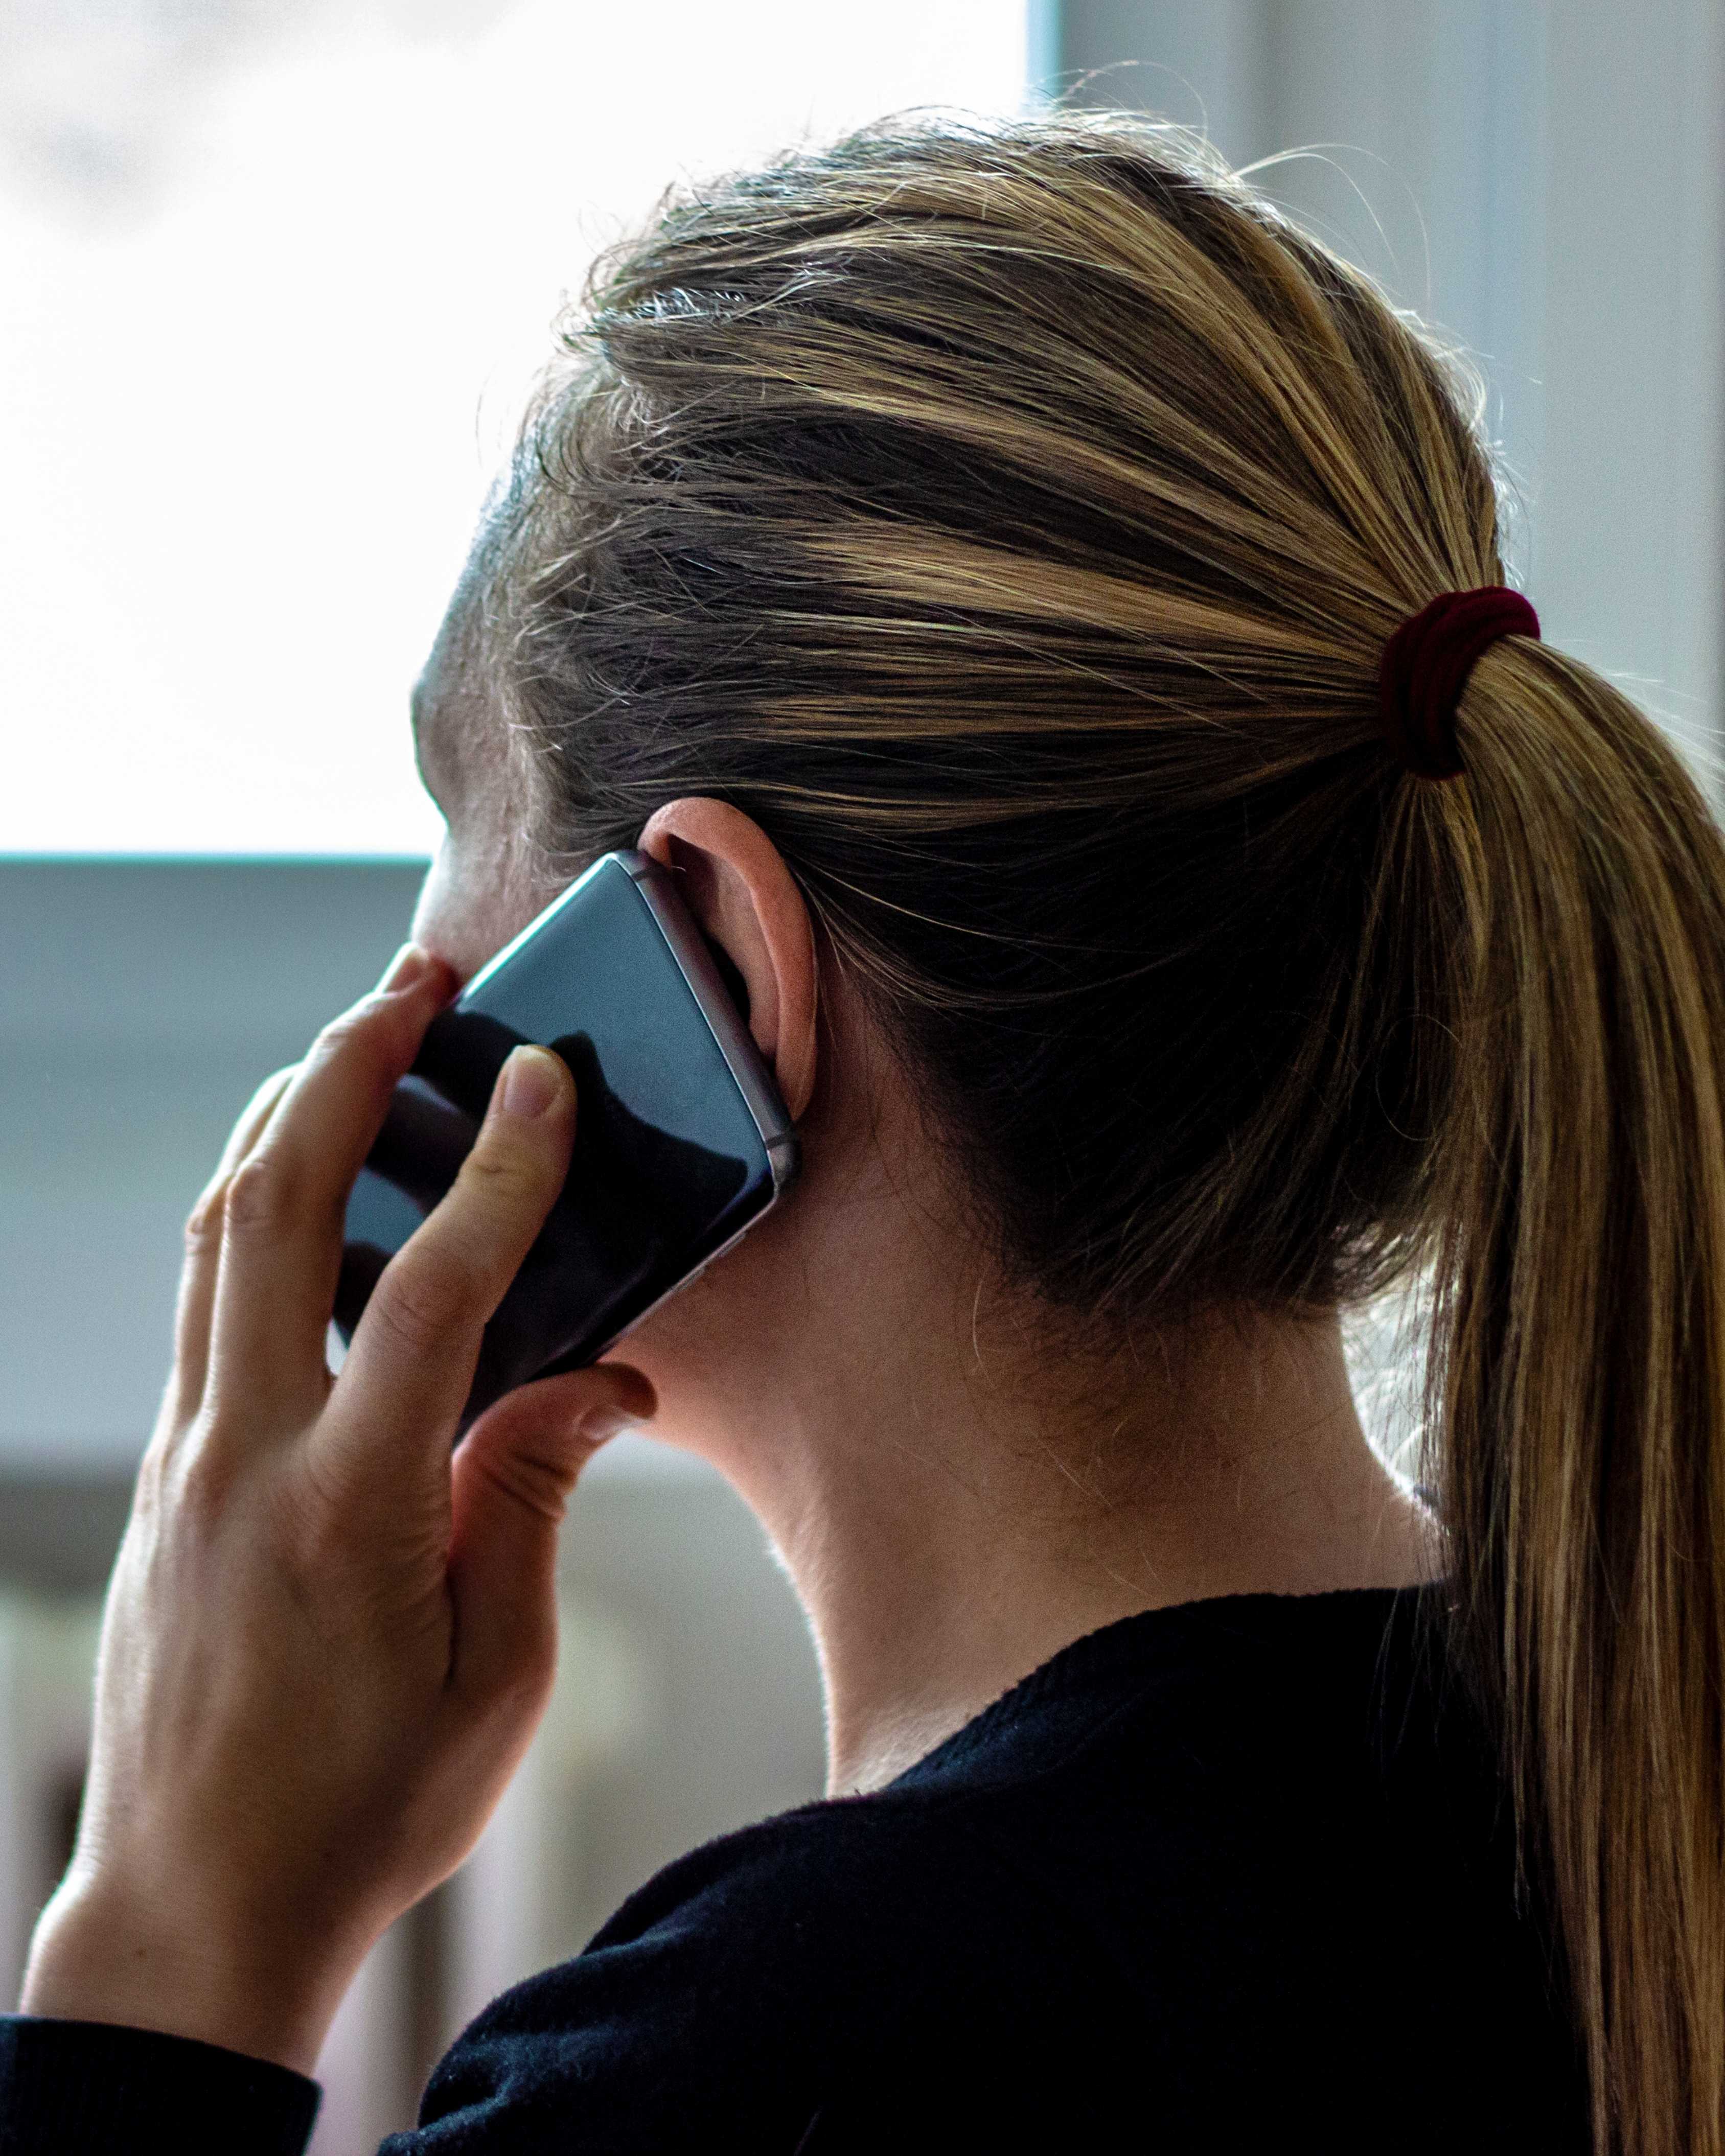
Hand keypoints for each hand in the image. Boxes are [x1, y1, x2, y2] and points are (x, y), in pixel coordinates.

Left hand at [20, 946, 654, 2071]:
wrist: (197, 1909)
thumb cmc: (364, 1809)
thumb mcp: (496, 1673)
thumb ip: (533, 1501)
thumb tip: (596, 1380)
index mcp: (348, 1509)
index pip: (433, 1293)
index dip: (501, 1173)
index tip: (544, 1081)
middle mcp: (245, 1459)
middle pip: (274, 1211)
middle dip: (345, 1073)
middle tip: (409, 985)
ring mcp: (189, 1461)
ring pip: (215, 1238)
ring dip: (284, 1121)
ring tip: (352, 1046)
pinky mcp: (169, 1478)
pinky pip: (201, 1301)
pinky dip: (249, 1207)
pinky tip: (299, 1183)